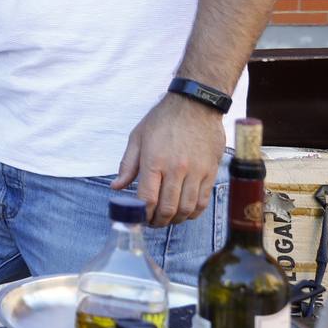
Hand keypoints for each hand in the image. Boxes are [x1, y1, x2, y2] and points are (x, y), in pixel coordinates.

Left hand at [112, 94, 226, 226]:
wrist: (196, 105)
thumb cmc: (163, 120)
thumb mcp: (137, 138)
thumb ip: (127, 165)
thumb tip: (116, 188)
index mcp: (154, 161)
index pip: (148, 199)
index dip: (143, 214)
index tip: (139, 218)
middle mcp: (176, 169)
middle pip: (168, 208)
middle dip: (158, 221)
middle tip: (153, 222)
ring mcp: (196, 172)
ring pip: (186, 208)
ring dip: (176, 219)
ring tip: (167, 219)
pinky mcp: (210, 172)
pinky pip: (203, 200)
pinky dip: (193, 212)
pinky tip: (185, 212)